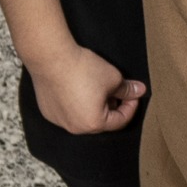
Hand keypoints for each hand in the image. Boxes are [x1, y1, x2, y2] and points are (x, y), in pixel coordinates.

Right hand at [29, 43, 145, 133]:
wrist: (51, 59)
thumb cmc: (82, 70)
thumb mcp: (114, 78)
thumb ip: (127, 89)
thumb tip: (138, 91)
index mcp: (93, 124)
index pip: (120, 121)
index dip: (130, 106)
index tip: (133, 95)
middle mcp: (74, 127)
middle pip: (101, 121)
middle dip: (113, 107)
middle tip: (118, 91)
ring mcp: (58, 120)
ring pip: (84, 117)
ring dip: (95, 106)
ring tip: (99, 89)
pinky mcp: (47, 111)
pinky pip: (68, 112)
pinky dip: (78, 104)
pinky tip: (81, 89)